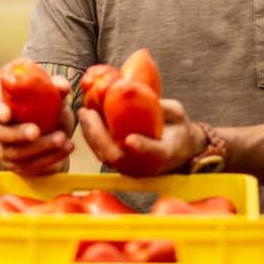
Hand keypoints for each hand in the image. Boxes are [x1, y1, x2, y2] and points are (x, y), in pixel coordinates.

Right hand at [0, 75, 73, 176]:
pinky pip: (30, 165)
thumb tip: (63, 87)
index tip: (7, 114)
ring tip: (62, 138)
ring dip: (40, 147)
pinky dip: (50, 157)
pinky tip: (66, 148)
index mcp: (3, 106)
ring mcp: (6, 150)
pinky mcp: (18, 166)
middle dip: (17, 133)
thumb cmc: (51, 112)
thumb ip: (57, 89)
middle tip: (36, 132)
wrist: (59, 139)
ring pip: (15, 152)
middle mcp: (0, 129)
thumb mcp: (55, 99)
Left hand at [78, 98, 205, 175]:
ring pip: (106, 156)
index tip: (130, 140)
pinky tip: (87, 119)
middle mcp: (146, 165)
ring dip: (91, 135)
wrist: (179, 151)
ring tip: (84, 113)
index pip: (154, 153)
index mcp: (166, 153)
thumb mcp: (178, 114)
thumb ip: (163, 107)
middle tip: (90, 113)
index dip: (142, 147)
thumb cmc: (178, 130)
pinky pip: (103, 153)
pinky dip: (92, 137)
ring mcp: (132, 168)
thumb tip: (143, 95)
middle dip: (100, 135)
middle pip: (119, 157)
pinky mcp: (121, 165)